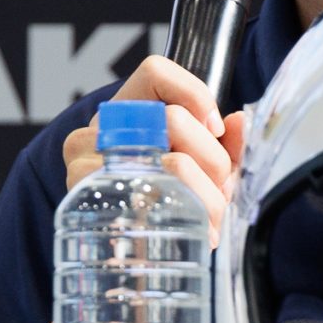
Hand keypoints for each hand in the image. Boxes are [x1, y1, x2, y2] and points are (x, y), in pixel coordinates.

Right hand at [60, 56, 249, 244]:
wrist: (126, 250)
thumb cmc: (169, 200)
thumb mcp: (202, 166)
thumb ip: (227, 143)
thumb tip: (236, 123)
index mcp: (124, 111)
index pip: (155, 72)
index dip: (196, 94)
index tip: (217, 128)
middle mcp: (98, 131)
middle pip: (174, 119)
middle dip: (214, 160)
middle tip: (220, 190)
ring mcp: (86, 164)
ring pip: (175, 164)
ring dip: (209, 195)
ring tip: (214, 218)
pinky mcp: (88, 202)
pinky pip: (158, 201)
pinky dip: (193, 216)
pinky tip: (199, 230)